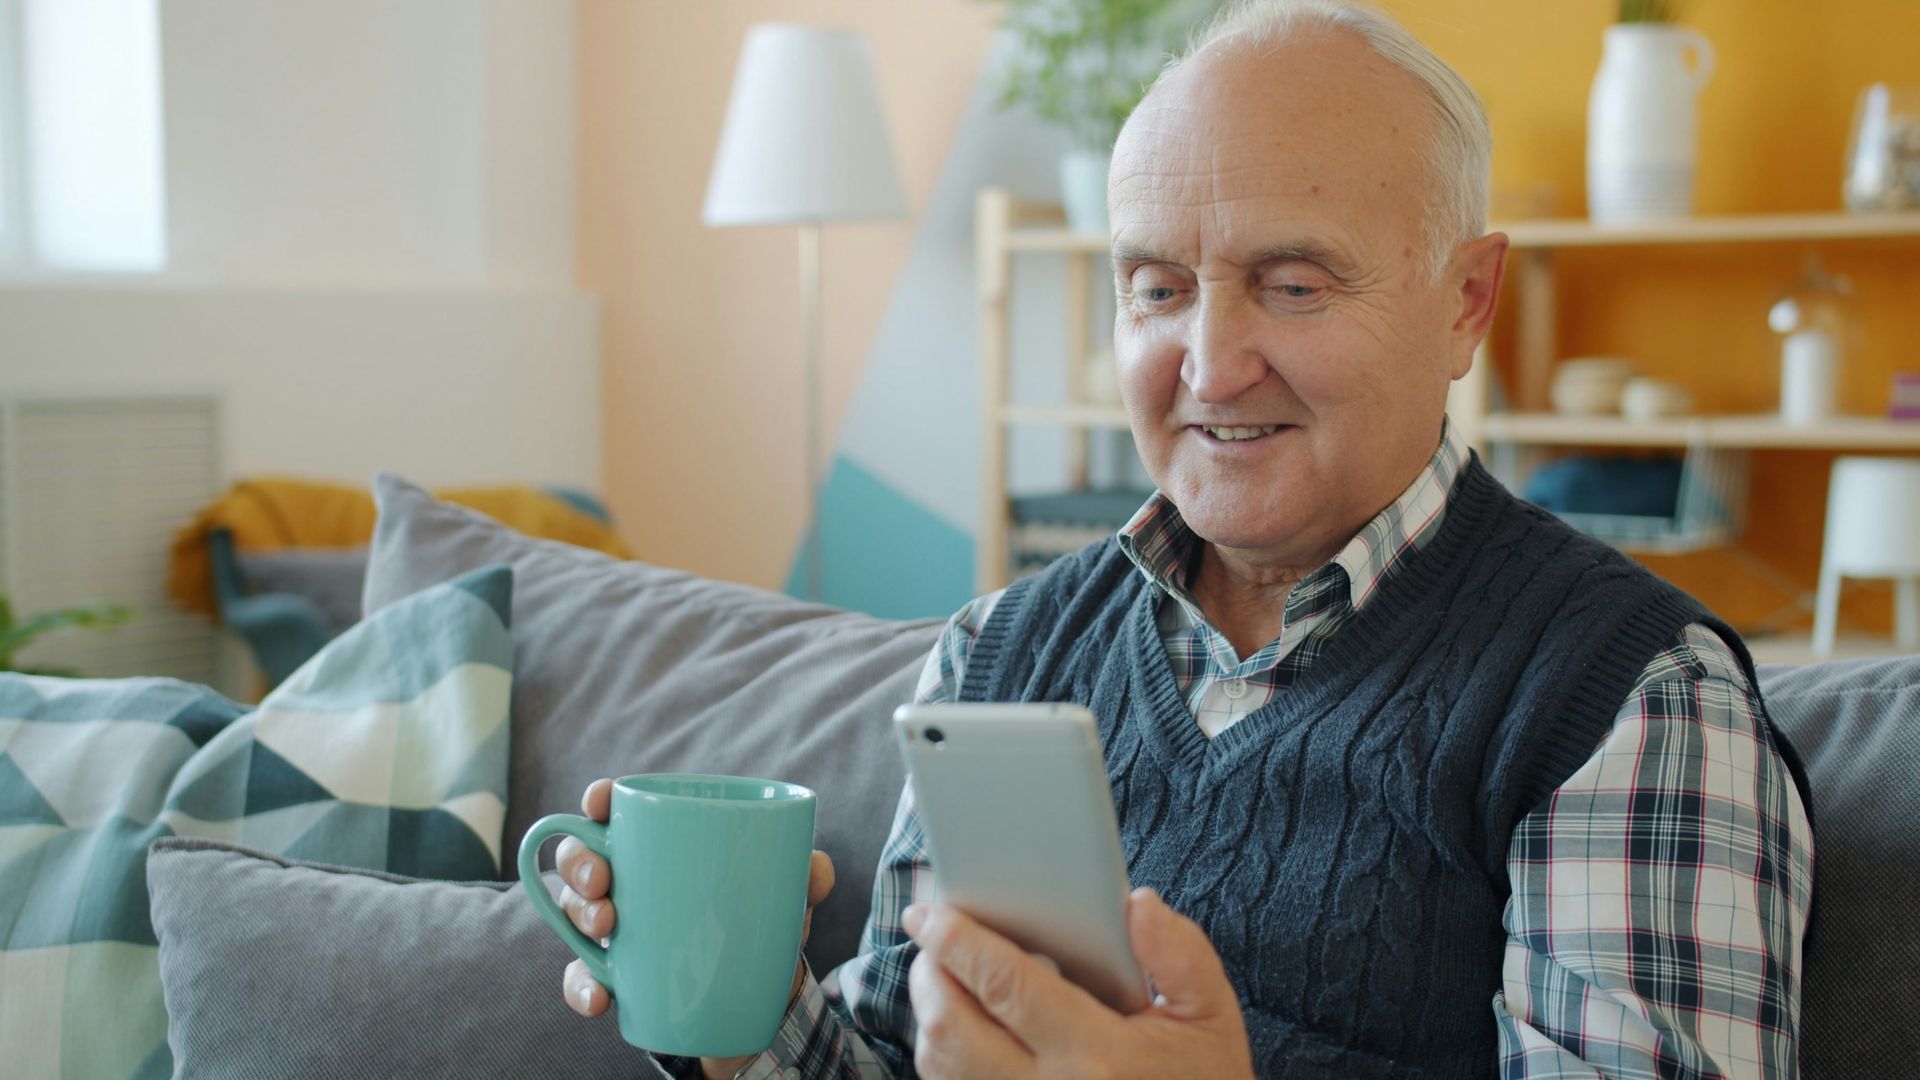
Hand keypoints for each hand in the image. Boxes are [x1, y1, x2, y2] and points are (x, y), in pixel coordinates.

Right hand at [555, 777, 835, 1078]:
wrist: (756, 990)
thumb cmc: (758, 917)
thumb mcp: (783, 895)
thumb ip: (804, 876)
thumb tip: (819, 869)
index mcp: (662, 843)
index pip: (617, 809)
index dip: (597, 799)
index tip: (599, 802)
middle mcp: (627, 879)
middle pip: (581, 855)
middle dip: (580, 863)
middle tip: (604, 882)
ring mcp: (615, 927)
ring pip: (573, 910)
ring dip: (580, 916)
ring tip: (607, 927)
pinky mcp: (613, 974)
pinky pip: (582, 978)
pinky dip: (583, 987)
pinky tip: (601, 997)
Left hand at [902, 888, 1253, 1079]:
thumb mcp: (1211, 1016)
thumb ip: (1181, 954)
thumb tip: (1137, 905)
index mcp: (1098, 1055)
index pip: (1006, 984)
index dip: (957, 940)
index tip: (929, 912)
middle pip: (952, 1026)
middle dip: (929, 972)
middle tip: (930, 938)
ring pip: (941, 1065)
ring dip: (931, 1014)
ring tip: (943, 975)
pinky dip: (944, 1057)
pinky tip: (964, 1027)